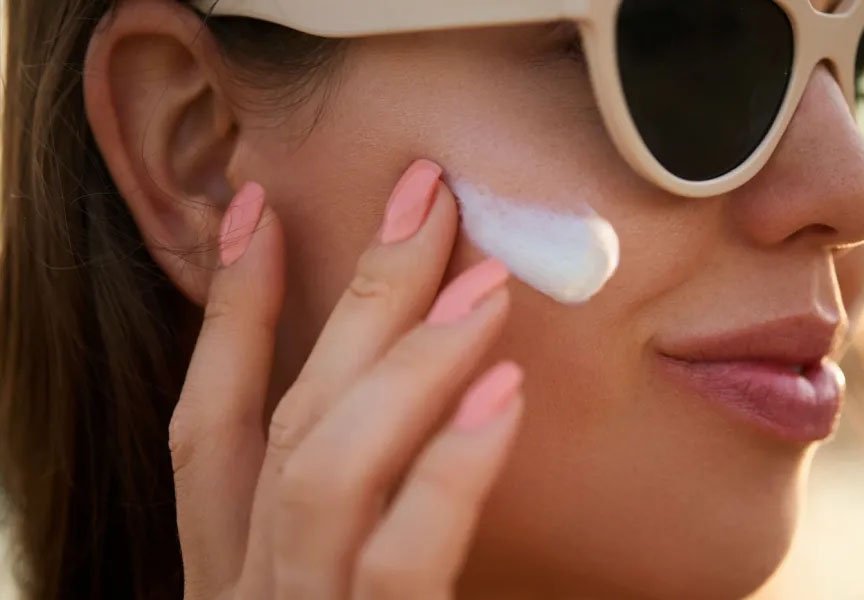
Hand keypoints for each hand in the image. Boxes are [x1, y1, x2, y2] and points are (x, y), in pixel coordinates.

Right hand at [169, 159, 522, 598]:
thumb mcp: (332, 578)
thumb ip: (352, 502)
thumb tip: (402, 384)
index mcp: (228, 567)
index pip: (205, 423)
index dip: (228, 312)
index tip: (257, 207)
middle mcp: (245, 588)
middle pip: (287, 422)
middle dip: (357, 300)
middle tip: (426, 199)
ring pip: (326, 470)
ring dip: (408, 363)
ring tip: (486, 283)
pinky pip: (401, 558)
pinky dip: (448, 471)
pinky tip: (503, 395)